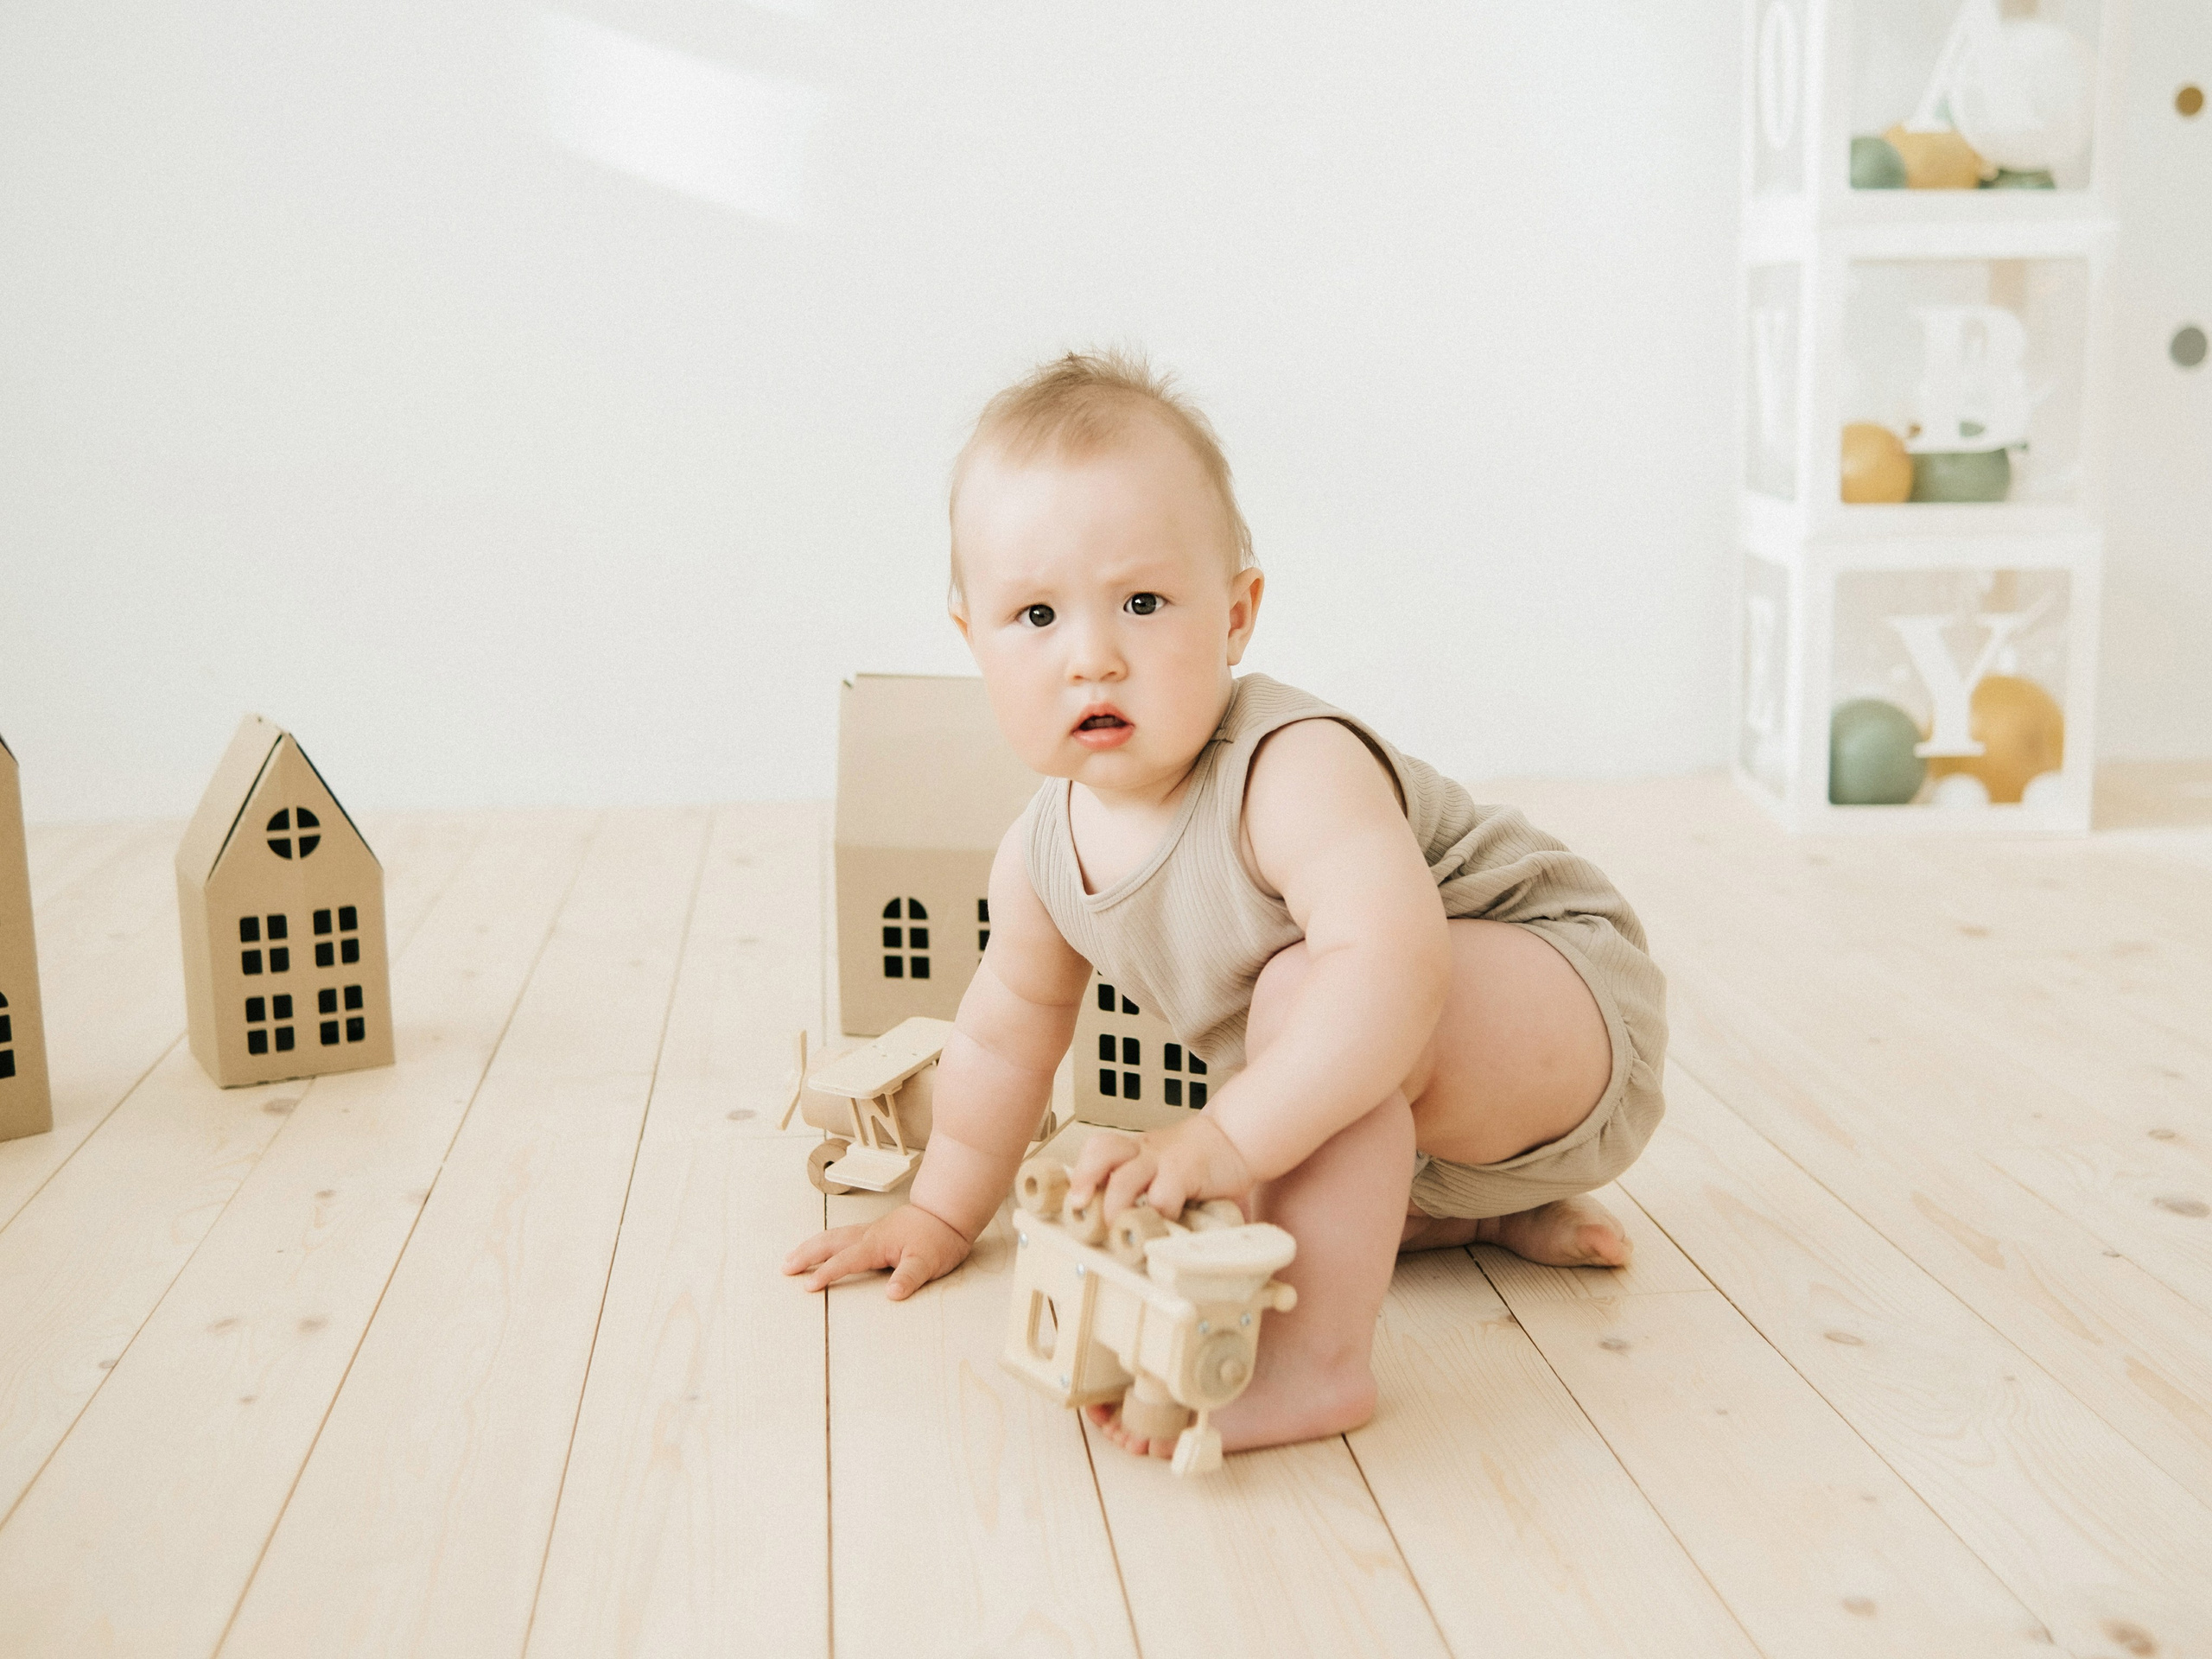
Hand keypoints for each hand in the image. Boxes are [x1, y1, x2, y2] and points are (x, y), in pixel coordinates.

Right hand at [782, 1203, 972, 1299]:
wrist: (948, 1213)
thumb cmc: (939, 1237)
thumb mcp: (929, 1261)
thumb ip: (909, 1277)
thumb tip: (892, 1294)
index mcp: (877, 1244)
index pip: (846, 1260)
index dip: (826, 1273)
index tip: (809, 1285)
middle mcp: (868, 1235)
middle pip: (830, 1242)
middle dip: (806, 1254)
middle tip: (785, 1267)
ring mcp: (871, 1231)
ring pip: (834, 1236)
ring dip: (811, 1246)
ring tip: (793, 1257)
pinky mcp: (876, 1231)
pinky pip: (843, 1235)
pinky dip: (826, 1241)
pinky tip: (824, 1247)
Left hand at [1067, 1117, 1253, 1222]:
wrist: (1235, 1139)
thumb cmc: (1198, 1162)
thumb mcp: (1165, 1167)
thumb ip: (1146, 1191)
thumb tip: (1125, 1229)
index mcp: (1135, 1150)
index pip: (1098, 1148)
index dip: (1081, 1171)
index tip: (1074, 1200)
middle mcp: (1143, 1151)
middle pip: (1101, 1151)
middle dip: (1084, 1178)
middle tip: (1081, 1205)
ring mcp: (1162, 1160)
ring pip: (1123, 1178)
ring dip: (1115, 1205)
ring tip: (1117, 1226)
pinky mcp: (1183, 1171)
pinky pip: (1161, 1197)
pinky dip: (1159, 1215)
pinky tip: (1166, 1224)